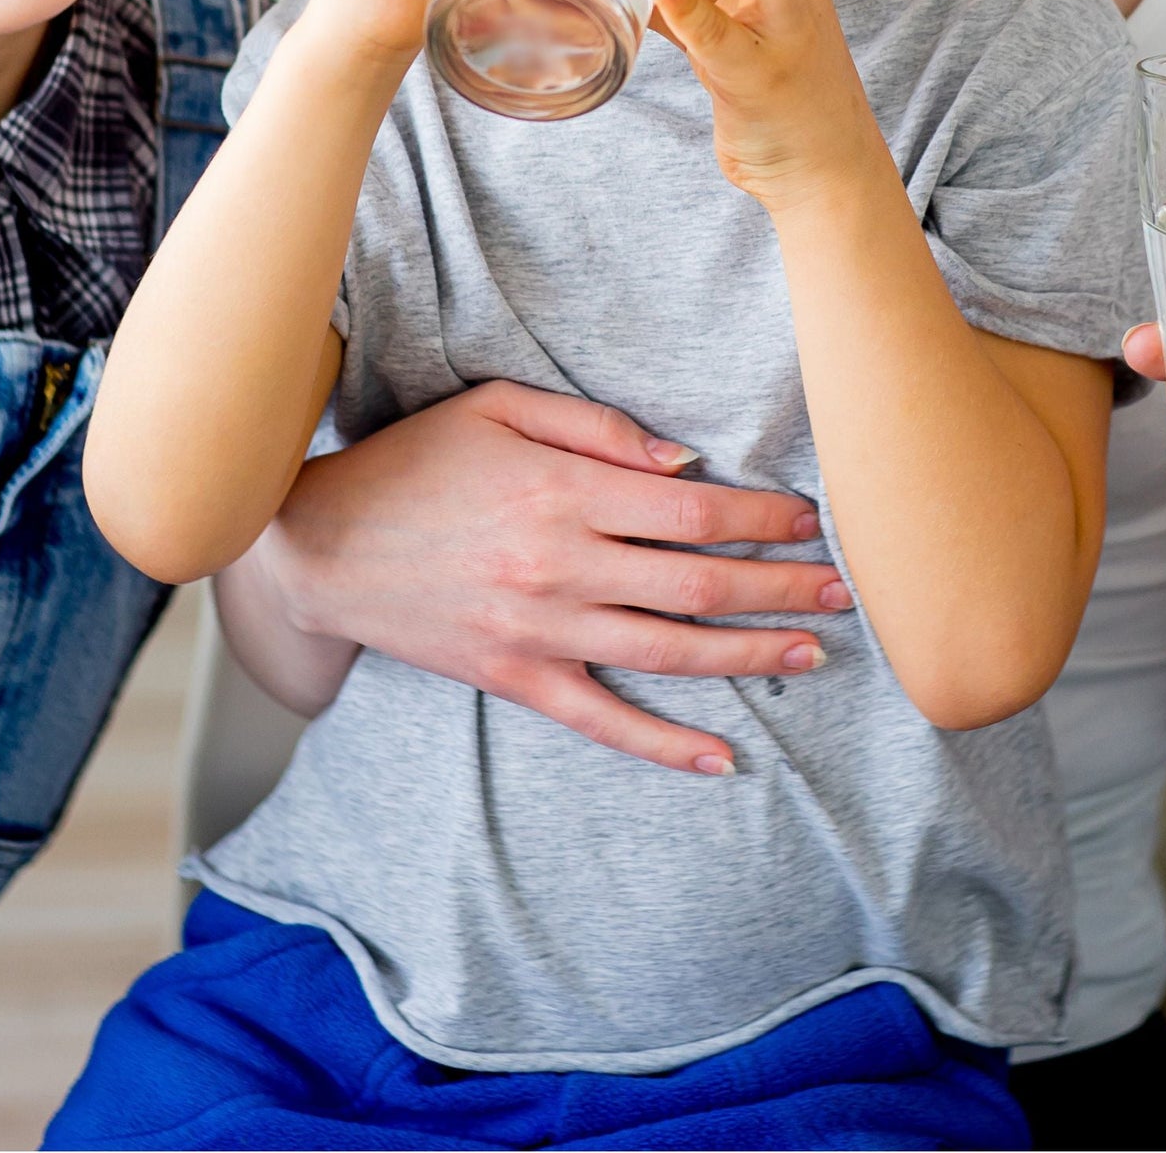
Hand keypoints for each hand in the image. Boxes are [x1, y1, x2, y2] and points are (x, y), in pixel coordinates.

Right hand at [255, 381, 850, 775]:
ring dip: (750, 654)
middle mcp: (561, 564)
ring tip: (814, 652)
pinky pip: (604, 720)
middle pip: (699, 582)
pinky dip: (666, 745)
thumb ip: (596, 426)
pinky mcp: (516, 678)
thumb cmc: (414, 462)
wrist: (321, 545)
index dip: (763, 515)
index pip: (694, 509)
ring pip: (669, 652)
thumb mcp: (498, 406)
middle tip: (844, 588)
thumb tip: (684, 461)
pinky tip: (723, 758)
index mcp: (563, 491)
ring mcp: (540, 629)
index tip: (811, 516)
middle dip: (780, 586)